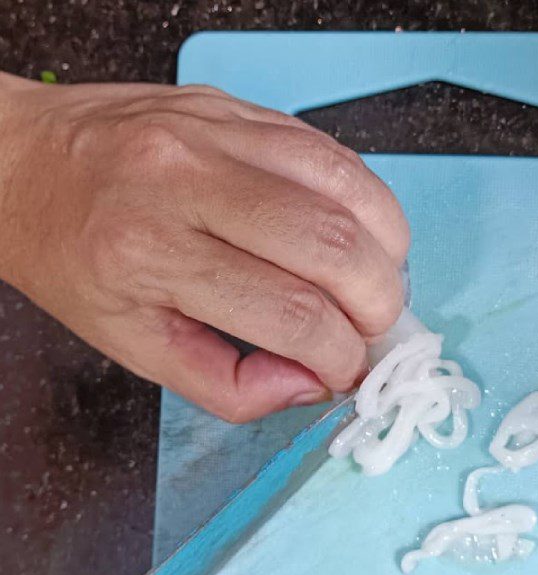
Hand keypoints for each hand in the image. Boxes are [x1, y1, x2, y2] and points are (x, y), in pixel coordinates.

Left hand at [0, 75, 408, 421]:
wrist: (25, 161)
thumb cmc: (73, 259)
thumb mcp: (134, 347)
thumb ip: (228, 386)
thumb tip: (310, 385)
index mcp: (152, 254)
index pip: (290, 313)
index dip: (340, 356)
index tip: (345, 371)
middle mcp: (187, 180)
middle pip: (333, 249)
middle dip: (377, 308)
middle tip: (369, 331)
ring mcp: (218, 132)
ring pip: (349, 193)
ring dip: (385, 254)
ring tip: (370, 285)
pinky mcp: (240, 109)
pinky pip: (336, 154)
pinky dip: (367, 207)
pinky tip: (355, 237)